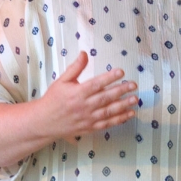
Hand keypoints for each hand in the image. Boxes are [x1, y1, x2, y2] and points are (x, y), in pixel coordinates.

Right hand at [0, 52, 138, 169]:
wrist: (45, 122)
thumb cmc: (54, 99)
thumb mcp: (62, 81)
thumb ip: (75, 68)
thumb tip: (85, 53)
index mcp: (77, 92)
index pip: (96, 83)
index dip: (109, 77)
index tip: (121, 71)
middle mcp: (84, 106)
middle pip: (105, 97)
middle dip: (121, 90)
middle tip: (133, 85)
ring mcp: (88, 118)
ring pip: (109, 111)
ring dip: (123, 105)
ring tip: (135, 99)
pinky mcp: (90, 127)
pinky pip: (107, 124)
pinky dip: (119, 119)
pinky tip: (129, 114)